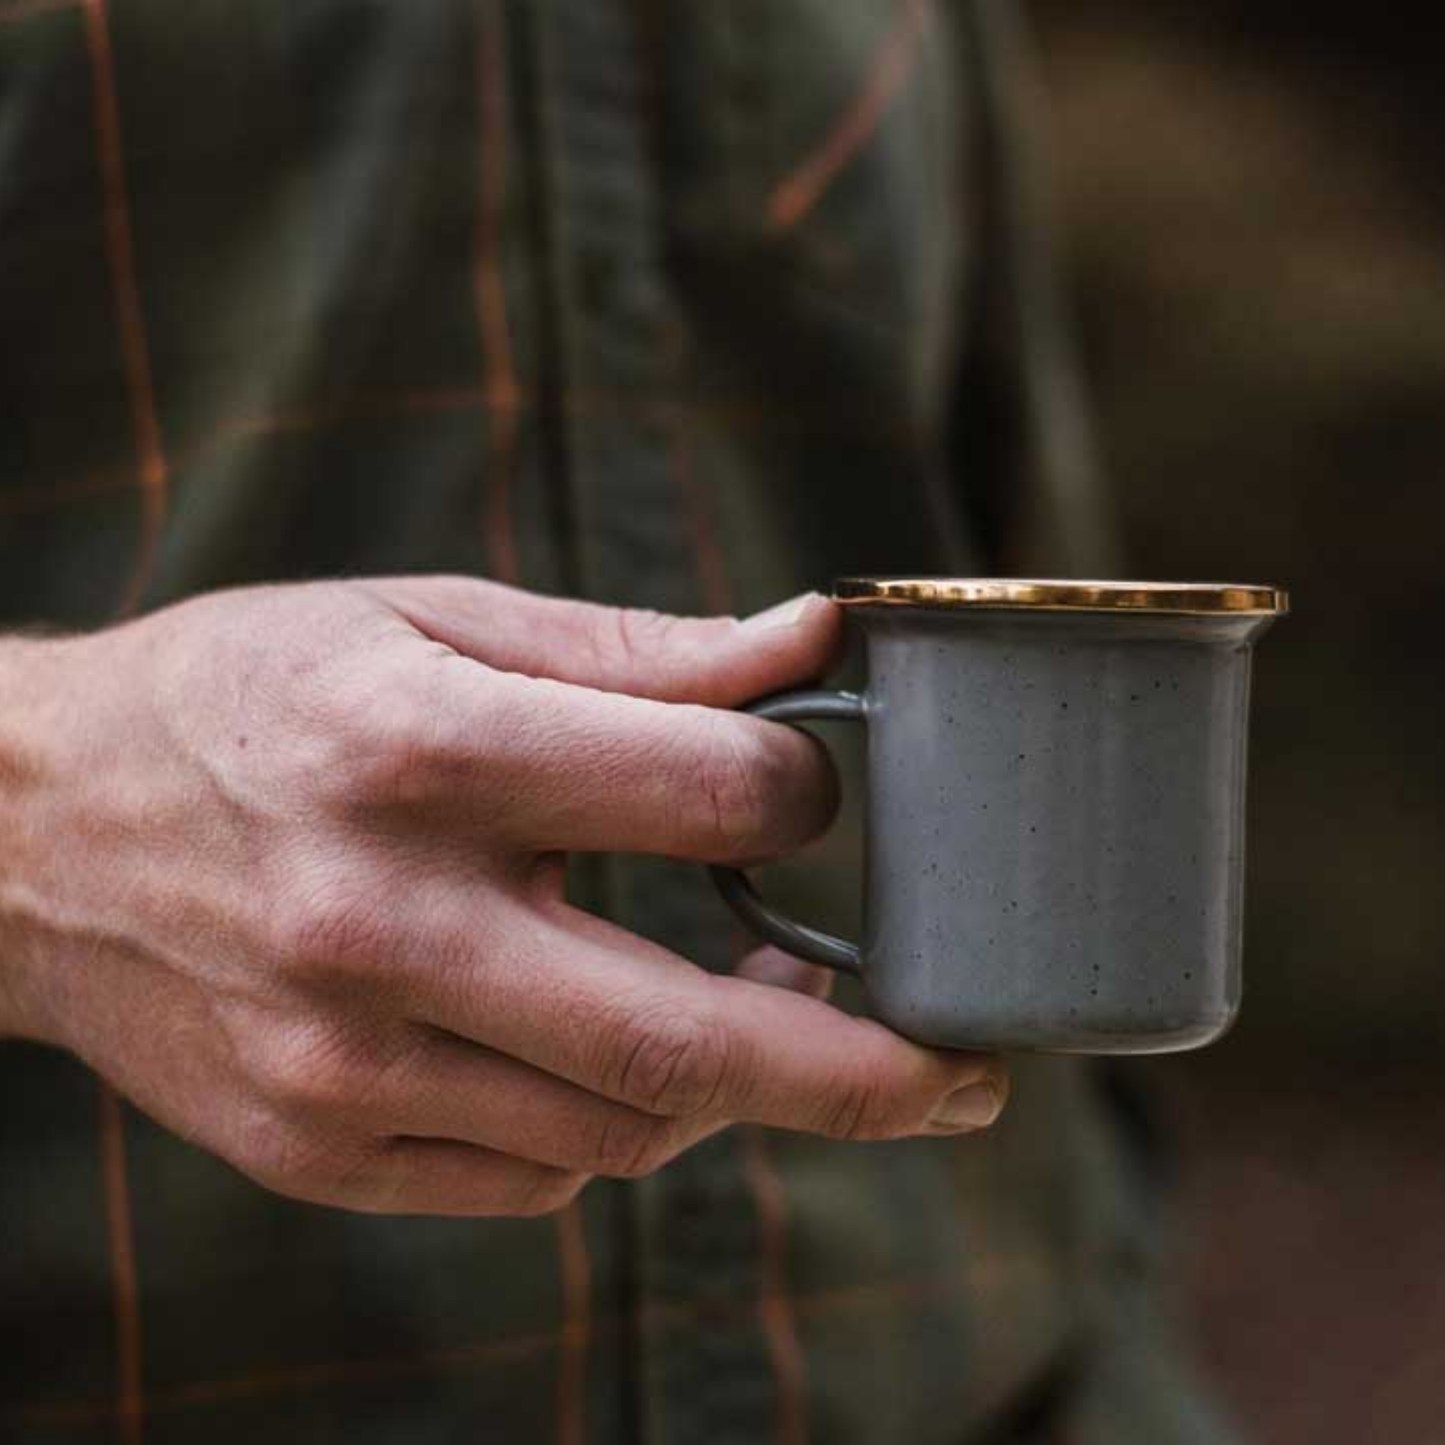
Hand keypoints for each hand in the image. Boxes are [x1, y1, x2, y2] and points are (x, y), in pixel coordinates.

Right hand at [0, 577, 1005, 1215]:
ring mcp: (341, 1063)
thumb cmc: (251, 694)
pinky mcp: (317, 1147)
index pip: (705, 793)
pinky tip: (595, 1043)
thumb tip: (811, 644)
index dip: (802, 793)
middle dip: (869, 1070)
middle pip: (685, 1034)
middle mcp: (378, 924)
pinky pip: (535, 1178)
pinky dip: (612, 1120)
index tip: (809, 794)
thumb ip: (632, 651)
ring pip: (625, 1126)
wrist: (35, 832)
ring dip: (729, 1077)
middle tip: (970, 1073)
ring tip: (757, 1006)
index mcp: (418, 748)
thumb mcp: (423, 618)